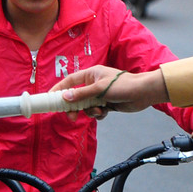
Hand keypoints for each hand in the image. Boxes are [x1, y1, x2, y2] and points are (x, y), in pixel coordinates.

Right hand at [50, 65, 167, 114]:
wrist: (142, 93)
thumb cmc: (122, 85)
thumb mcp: (100, 89)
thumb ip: (81, 94)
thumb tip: (64, 98)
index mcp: (90, 74)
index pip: (69, 81)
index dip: (59, 89)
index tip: (50, 99)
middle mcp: (93, 84)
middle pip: (75, 97)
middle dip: (74, 107)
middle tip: (72, 116)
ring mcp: (100, 94)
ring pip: (85, 106)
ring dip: (90, 111)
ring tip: (98, 110)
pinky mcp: (106, 103)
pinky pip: (95, 111)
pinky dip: (98, 113)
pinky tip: (105, 112)